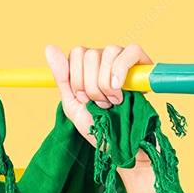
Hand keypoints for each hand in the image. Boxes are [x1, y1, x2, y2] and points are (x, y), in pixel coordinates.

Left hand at [43, 43, 154, 166]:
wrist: (121, 145)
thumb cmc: (98, 125)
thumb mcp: (72, 103)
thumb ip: (61, 76)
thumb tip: (49, 47)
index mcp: (88, 65)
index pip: (77, 53)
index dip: (77, 79)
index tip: (84, 99)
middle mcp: (106, 58)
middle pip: (90, 54)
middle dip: (92, 86)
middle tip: (100, 104)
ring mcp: (124, 59)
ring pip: (109, 52)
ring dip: (106, 83)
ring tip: (113, 101)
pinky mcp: (143, 65)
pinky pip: (132, 51)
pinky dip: (122, 69)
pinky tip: (119, 87)